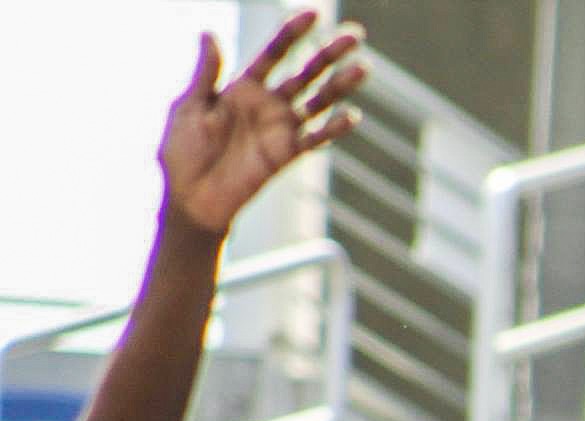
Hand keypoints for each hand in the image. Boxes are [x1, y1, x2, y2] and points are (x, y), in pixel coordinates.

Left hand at [158, 11, 368, 236]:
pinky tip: (351, 116)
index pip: (274, 53)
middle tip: (355, 35)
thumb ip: (205, 73)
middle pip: (306, 73)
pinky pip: (315, 139)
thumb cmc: (181, 152)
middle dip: (329, 53)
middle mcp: (268, 104)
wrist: (191, 198)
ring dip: (340, 86)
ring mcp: (281, 129)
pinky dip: (333, 129)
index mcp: (243, 87)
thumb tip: (209, 32)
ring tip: (363, 68)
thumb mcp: (187, 106)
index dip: (293, 33)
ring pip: (318, 102)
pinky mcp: (287, 155)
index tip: (314, 14)